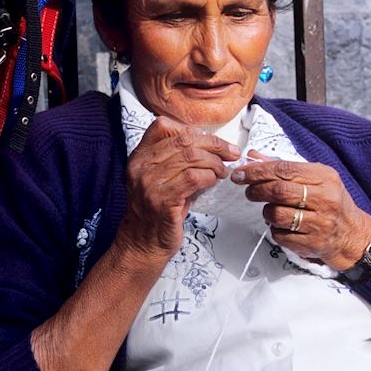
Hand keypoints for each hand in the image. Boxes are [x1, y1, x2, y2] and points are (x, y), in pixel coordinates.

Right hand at [115, 117, 240, 262]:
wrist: (143, 244)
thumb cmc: (158, 212)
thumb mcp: (162, 180)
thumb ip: (179, 161)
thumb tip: (213, 147)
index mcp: (139, 157)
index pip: (162, 126)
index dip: (191, 129)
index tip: (210, 140)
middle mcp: (141, 166)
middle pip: (183, 139)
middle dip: (214, 144)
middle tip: (231, 153)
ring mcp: (150, 183)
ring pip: (191, 156)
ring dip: (215, 162)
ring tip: (223, 171)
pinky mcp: (163, 200)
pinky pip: (194, 177)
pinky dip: (209, 177)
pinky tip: (213, 182)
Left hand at [231, 154, 370, 269]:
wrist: (353, 235)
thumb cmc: (331, 203)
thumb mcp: (315, 179)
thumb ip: (284, 168)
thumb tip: (253, 157)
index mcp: (325, 177)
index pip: (284, 169)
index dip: (258, 171)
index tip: (241, 174)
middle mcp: (325, 199)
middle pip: (278, 191)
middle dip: (256, 190)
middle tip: (249, 191)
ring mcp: (320, 223)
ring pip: (276, 214)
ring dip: (266, 212)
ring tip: (271, 210)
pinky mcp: (312, 244)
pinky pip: (280, 235)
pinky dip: (274, 230)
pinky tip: (283, 226)